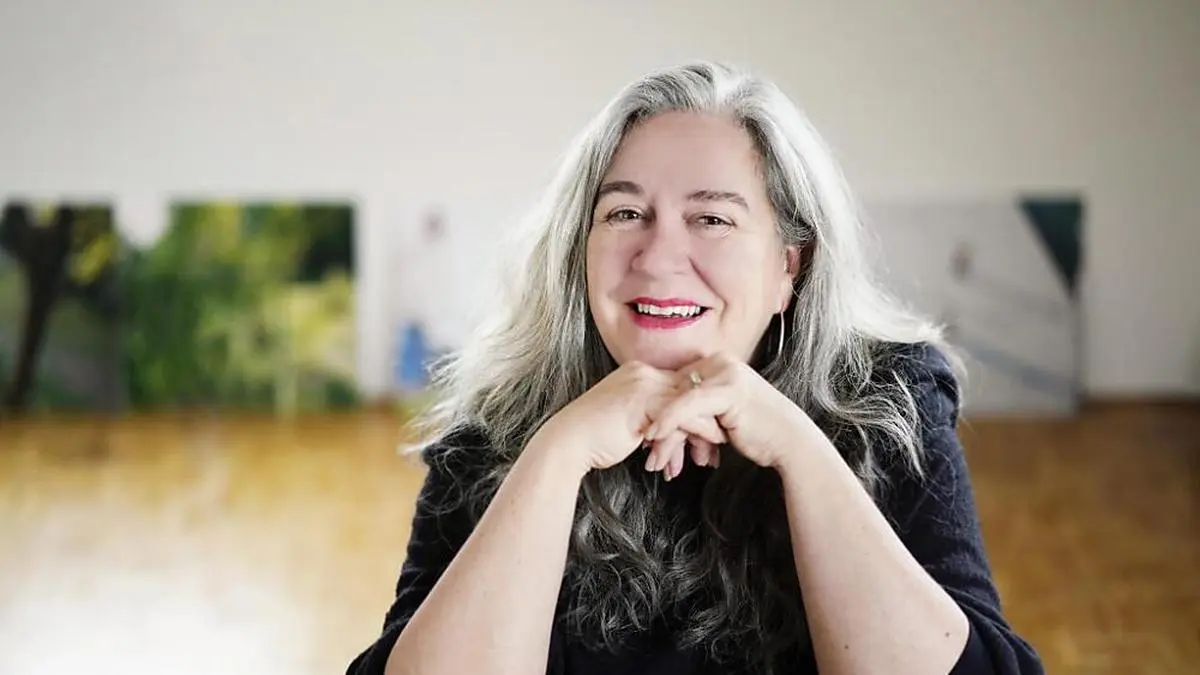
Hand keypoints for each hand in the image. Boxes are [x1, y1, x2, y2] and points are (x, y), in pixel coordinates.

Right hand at [529, 361, 722, 475]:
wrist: (567, 443)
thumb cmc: (594, 438)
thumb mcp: (628, 422)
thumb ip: (649, 419)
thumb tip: (668, 434)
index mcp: (639, 372)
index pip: (681, 387)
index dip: (700, 411)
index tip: (714, 433)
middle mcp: (643, 372)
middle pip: (690, 393)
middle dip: (709, 421)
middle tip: (720, 446)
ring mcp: (643, 384)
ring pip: (690, 404)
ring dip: (707, 431)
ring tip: (713, 455)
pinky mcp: (643, 402)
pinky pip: (682, 416)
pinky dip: (698, 434)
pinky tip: (703, 452)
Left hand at [645, 353, 826, 471]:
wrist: (789, 441)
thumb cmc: (757, 432)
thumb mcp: (721, 415)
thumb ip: (698, 409)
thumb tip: (664, 417)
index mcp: (718, 363)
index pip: (677, 383)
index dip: (659, 409)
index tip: (644, 433)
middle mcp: (721, 362)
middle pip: (675, 390)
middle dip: (657, 420)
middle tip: (644, 447)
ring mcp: (725, 373)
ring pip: (678, 398)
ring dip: (660, 427)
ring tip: (649, 451)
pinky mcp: (727, 390)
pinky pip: (687, 404)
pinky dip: (668, 421)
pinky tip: (655, 435)